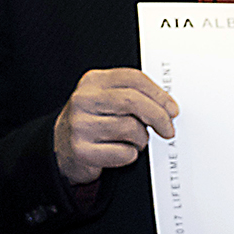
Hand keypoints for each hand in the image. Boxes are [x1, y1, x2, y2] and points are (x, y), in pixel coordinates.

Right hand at [53, 67, 178, 183]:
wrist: (60, 147)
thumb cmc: (93, 120)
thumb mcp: (107, 99)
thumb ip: (133, 95)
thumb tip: (168, 107)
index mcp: (93, 81)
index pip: (133, 79)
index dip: (159, 94)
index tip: (172, 109)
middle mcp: (84, 100)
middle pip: (133, 101)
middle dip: (158, 116)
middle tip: (168, 129)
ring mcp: (80, 125)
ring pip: (130, 128)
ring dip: (142, 139)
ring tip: (135, 141)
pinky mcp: (81, 150)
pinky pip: (123, 153)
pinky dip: (130, 154)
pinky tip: (123, 152)